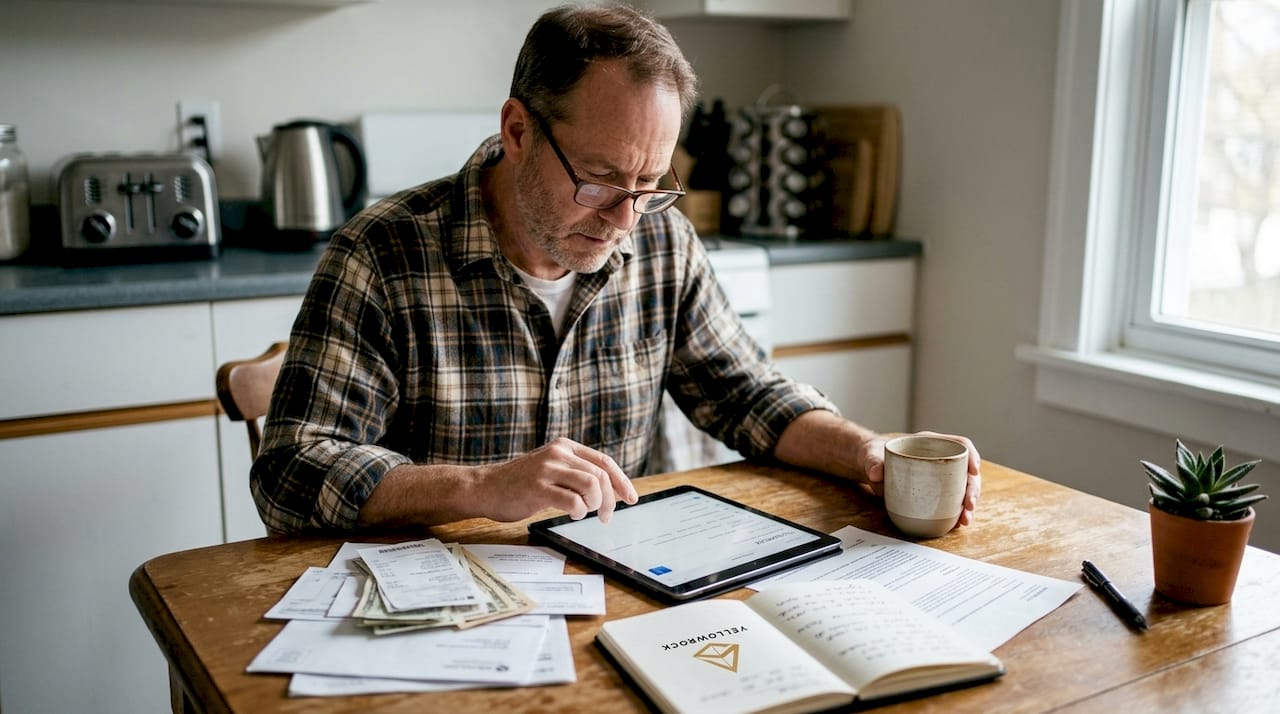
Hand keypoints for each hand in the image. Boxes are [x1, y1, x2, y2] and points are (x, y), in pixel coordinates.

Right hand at [474, 437, 638, 522]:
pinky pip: (573, 501)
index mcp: (565, 446)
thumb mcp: (550, 469)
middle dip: (610, 500)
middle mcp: (558, 453)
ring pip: (591, 486)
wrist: (484, 487)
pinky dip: (578, 512)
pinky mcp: (538, 487)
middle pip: (601, 476)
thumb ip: (575, 473)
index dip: (622, 481)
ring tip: (583, 512)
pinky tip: (571, 514)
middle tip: (605, 516)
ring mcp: (547, 469)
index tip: (630, 498)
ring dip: (594, 505)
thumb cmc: (519, 484)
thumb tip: (610, 491)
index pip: (604, 462)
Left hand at [859, 430, 981, 528]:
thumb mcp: (871, 455)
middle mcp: (940, 458)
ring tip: (964, 520)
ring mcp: (939, 476)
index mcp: (930, 443)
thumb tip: (876, 474)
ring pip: (963, 488)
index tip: (973, 470)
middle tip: (969, 506)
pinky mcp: (935, 491)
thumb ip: (872, 462)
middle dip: (972, 489)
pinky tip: (958, 524)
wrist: (868, 466)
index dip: (971, 456)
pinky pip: (952, 500)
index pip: (960, 444)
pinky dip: (957, 512)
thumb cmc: (873, 454)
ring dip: (968, 504)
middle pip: (966, 471)